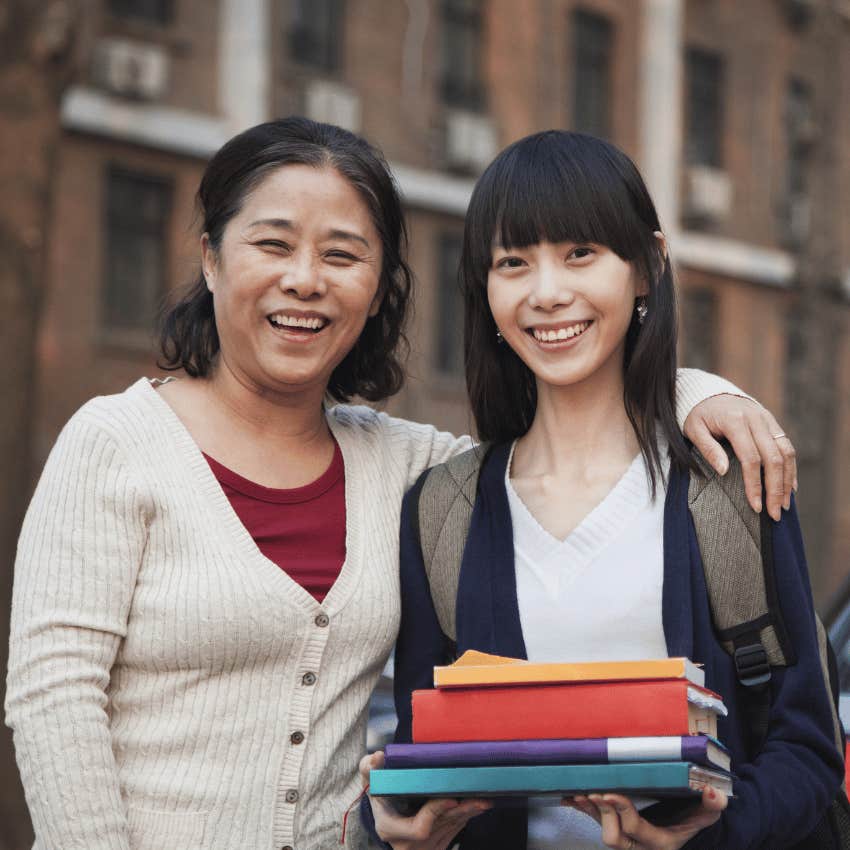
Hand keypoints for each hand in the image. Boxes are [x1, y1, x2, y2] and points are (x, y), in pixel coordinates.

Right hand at [360, 751, 491, 848]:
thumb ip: (370, 768)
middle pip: (441, 828)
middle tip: (480, 798)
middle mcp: (407, 845)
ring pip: (450, 831)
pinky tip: (476, 806)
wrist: (384, 819)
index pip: (419, 827)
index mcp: (390, 829)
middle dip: (462, 812)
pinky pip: (453, 834)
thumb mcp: (371, 782)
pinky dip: (465, 819)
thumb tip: (378, 756)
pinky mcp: (435, 849)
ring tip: (484, 800)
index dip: (436, 813)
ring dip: (468, 815)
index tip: (452, 798)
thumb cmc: (380, 796)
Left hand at [564, 787, 726, 849]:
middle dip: (603, 814)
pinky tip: (570, 797)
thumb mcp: (704, 816)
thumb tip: (714, 793)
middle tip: (593, 792)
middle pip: (613, 837)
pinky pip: (595, 822)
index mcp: (659, 843)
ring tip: (578, 793)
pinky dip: (583, 809)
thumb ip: (711, 806)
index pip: (636, 830)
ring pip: (602, 830)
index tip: (612, 793)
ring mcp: (626, 840)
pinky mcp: (616, 830)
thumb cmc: (693, 821)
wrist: (682, 831)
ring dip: (589, 812)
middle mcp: (639, 846)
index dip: (622, 811)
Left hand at [683, 395, 796, 520]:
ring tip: (784, 505)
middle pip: (773, 458)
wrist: (708, 393)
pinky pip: (787, 446)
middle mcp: (756, 418)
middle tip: (774, 513)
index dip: (755, 484)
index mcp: (735, 421)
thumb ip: (708, 449)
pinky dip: (790, 468)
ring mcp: (767, 419)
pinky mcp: (772, 423)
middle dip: (775, 489)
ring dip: (787, 481)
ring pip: (786, 452)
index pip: (751, 458)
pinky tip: (790, 487)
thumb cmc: (698, 415)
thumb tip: (724, 471)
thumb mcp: (694, 430)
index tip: (755, 506)